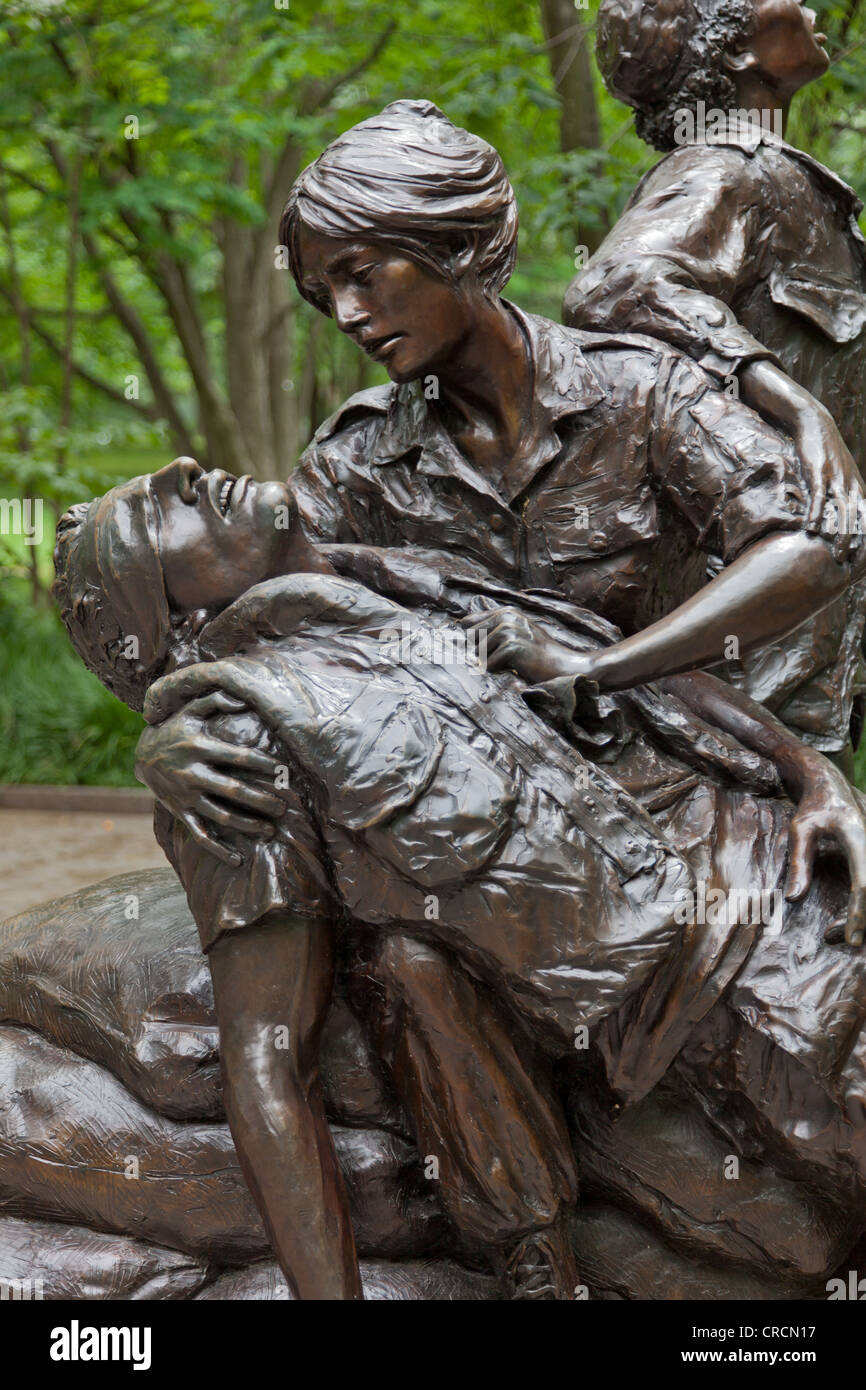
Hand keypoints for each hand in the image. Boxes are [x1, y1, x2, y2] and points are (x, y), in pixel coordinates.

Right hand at [134, 691, 285, 866]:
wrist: (141, 756)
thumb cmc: (174, 729)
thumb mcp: (190, 710)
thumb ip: (215, 701)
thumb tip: (242, 700)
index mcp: (199, 747)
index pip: (237, 756)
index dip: (262, 763)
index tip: (283, 770)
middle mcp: (193, 773)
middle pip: (233, 790)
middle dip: (261, 800)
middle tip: (284, 807)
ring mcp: (186, 796)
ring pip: (221, 815)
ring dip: (247, 824)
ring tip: (271, 829)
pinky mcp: (181, 812)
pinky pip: (200, 835)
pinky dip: (218, 849)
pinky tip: (237, 859)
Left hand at [462, 607, 593, 683]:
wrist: (563, 666)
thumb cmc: (538, 654)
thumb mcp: (517, 633)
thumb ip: (492, 629)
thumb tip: (460, 629)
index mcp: (505, 612)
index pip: (468, 624)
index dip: (470, 640)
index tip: (478, 648)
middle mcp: (506, 618)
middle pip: (471, 640)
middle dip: (480, 653)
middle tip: (503, 658)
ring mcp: (509, 631)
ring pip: (479, 654)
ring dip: (492, 663)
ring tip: (513, 662)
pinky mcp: (512, 647)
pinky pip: (488, 665)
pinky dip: (499, 671)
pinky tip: (517, 668)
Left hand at [785, 757, 865, 945]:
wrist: (832, 784)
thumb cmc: (813, 806)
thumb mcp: (800, 829)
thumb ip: (799, 862)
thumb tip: (793, 899)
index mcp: (859, 838)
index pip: (864, 883)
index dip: (859, 913)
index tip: (850, 939)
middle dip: (862, 922)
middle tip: (833, 937)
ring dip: (865, 917)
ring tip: (836, 932)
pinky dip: (864, 907)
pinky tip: (849, 919)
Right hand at [796, 409, 864, 562]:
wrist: (815, 423)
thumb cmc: (825, 452)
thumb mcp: (839, 473)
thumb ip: (841, 493)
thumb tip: (835, 517)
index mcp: (857, 487)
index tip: (862, 559)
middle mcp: (850, 484)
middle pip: (858, 519)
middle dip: (856, 542)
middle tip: (848, 562)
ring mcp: (835, 479)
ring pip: (843, 512)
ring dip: (840, 535)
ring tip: (836, 554)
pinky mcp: (818, 473)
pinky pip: (819, 499)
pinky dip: (817, 516)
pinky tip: (811, 530)